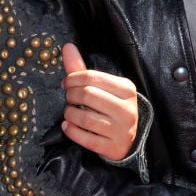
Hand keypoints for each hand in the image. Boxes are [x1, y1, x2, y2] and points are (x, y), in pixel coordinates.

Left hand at [60, 42, 138, 160]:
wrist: (129, 137)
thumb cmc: (111, 107)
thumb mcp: (102, 87)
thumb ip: (82, 68)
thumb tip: (67, 47)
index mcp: (126, 89)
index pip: (92, 77)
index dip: (73, 78)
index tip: (66, 83)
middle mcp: (127, 109)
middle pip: (87, 95)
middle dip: (71, 95)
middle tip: (68, 97)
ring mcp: (122, 130)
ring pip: (85, 118)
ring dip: (69, 113)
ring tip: (68, 112)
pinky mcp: (114, 148)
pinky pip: (86, 138)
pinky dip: (71, 131)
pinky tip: (67, 126)